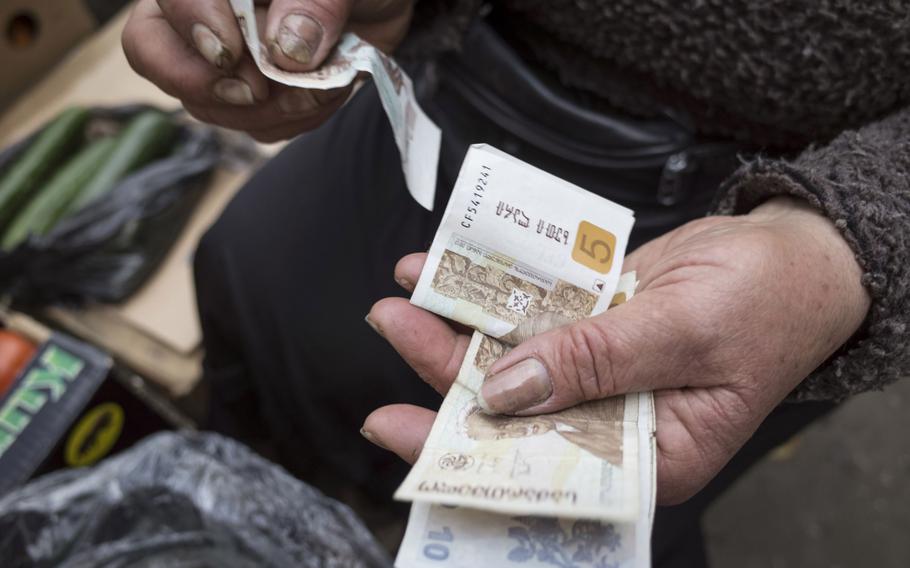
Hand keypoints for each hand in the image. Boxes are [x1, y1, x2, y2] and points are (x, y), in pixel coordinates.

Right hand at [122, 0, 412, 141]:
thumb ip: (316, 2)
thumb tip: (288, 49)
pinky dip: (294, 120)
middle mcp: (202, 15)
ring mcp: (221, 60)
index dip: (191, 27)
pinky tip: (325, 94)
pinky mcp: (253, 95)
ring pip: (208, 104)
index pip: (169, 1)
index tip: (231, 53)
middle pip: (156, 56)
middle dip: (212, 86)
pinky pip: (256, 126)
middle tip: (262, 91)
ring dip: (269, 110)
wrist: (377, 6)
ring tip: (324, 86)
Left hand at [362, 197, 869, 503]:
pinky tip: (451, 269)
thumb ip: (597, 360)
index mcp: (644, 456)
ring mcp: (595, 370)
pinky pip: (531, 315)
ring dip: (458, 328)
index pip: (540, 470)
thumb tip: (508, 389)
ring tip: (405, 297)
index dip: (466, 454)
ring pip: (513, 358)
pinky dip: (493, 294)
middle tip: (392, 328)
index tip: (401, 428)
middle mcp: (609, 420)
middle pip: (512, 408)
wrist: (794, 251)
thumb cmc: (770, 302)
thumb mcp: (686, 332)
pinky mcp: (589, 326)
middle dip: (446, 374)